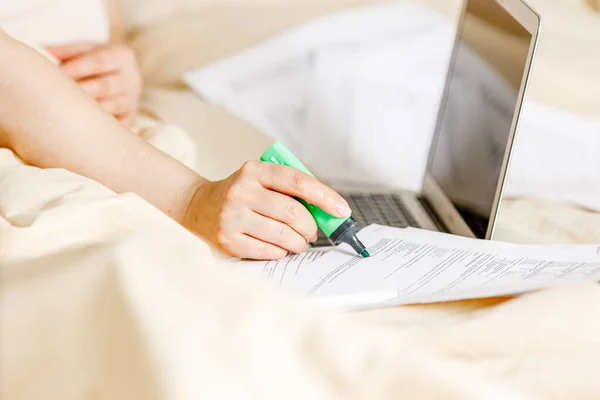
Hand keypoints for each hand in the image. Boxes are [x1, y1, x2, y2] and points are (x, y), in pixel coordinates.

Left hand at [47, 42, 141, 125]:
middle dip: (80, 91)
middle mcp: (133, 79)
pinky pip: (113, 126)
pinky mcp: (129, 119)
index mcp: (123, 56)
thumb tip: (43, 56)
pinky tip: (79, 126)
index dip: (77, 67)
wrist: (117, 77)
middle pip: (105, 86)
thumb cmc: (92, 62)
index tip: (57, 73)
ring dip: (85, 111)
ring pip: (109, 108)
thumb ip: (64, 52)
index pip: (100, 60)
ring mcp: (132, 101)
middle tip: (57, 95)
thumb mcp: (82, 50)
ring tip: (64, 111)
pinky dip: (96, 127)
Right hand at [184, 161, 350, 259]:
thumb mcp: (259, 179)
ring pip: (282, 235)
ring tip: (298, 242)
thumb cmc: (242, 194)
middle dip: (310, 227)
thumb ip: (289, 190)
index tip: (341, 210)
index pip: (297, 181)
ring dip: (298, 243)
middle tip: (313, 232)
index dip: (324, 196)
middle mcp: (241, 191)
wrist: (199, 206)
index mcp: (254, 170)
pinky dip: (280, 252)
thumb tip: (327, 212)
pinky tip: (278, 247)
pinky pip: (267, 251)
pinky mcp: (227, 239)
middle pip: (292, 213)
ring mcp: (232, 216)